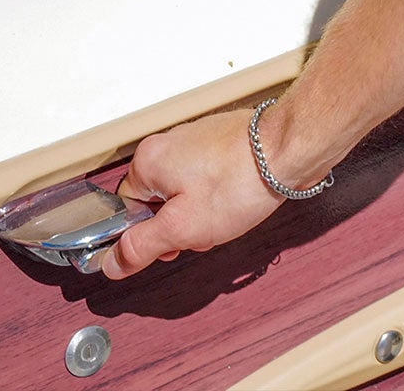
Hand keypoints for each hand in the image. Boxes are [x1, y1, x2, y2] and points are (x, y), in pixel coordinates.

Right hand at [99, 108, 283, 279]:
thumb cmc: (241, 181)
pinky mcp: (223, 142)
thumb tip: (112, 262)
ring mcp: (199, 139)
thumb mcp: (181, 228)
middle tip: (203, 229)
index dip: (148, 235)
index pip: (127, 209)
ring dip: (201, 214)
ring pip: (185, 194)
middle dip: (180, 225)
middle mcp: (171, 142)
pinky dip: (220, 196)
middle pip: (158, 202)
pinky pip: (209, 179)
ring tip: (226, 213)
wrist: (291, 149)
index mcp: (150, 159)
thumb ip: (141, 247)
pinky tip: (238, 201)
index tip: (170, 244)